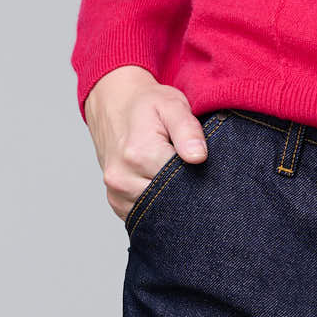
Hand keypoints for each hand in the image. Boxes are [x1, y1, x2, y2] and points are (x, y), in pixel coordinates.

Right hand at [85, 66, 208, 221]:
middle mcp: (123, 177)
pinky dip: (156, 203)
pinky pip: (143, 213)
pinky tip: (161, 183)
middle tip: (191, 167)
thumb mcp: (172, 105)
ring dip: (170, 198)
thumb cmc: (146, 103)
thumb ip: (188, 130)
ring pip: (157, 210)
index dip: (199, 174)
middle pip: (169, 199)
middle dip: (185, 188)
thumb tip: (199, 157)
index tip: (203, 162)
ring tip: (174, 172)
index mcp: (139, 154)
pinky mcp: (115, 201)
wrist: (113, 103)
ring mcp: (116, 192)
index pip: (182, 180)